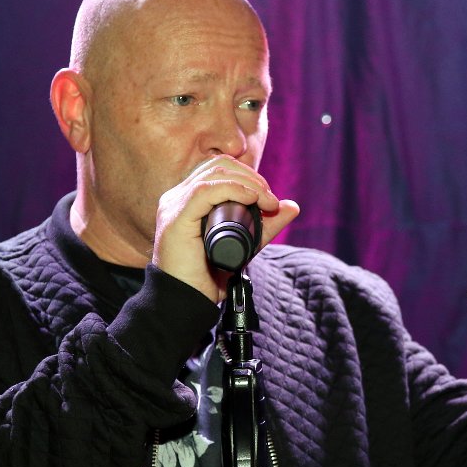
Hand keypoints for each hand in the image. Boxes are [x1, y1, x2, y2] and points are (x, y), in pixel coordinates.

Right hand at [151, 156, 299, 301]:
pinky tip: (251, 199)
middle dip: (252, 177)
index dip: (248, 175)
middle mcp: (178, 197)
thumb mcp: (244, 244)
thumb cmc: (209, 275)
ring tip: (267, 202)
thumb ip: (266, 226)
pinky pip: (205, 191)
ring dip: (248, 183)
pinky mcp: (176, 218)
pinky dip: (233, 189)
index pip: (220, 169)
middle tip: (271, 200)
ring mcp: (174, 206)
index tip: (269, 197)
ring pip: (215, 173)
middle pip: (219, 165)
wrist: (187, 301)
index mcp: (189, 199)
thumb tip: (292, 206)